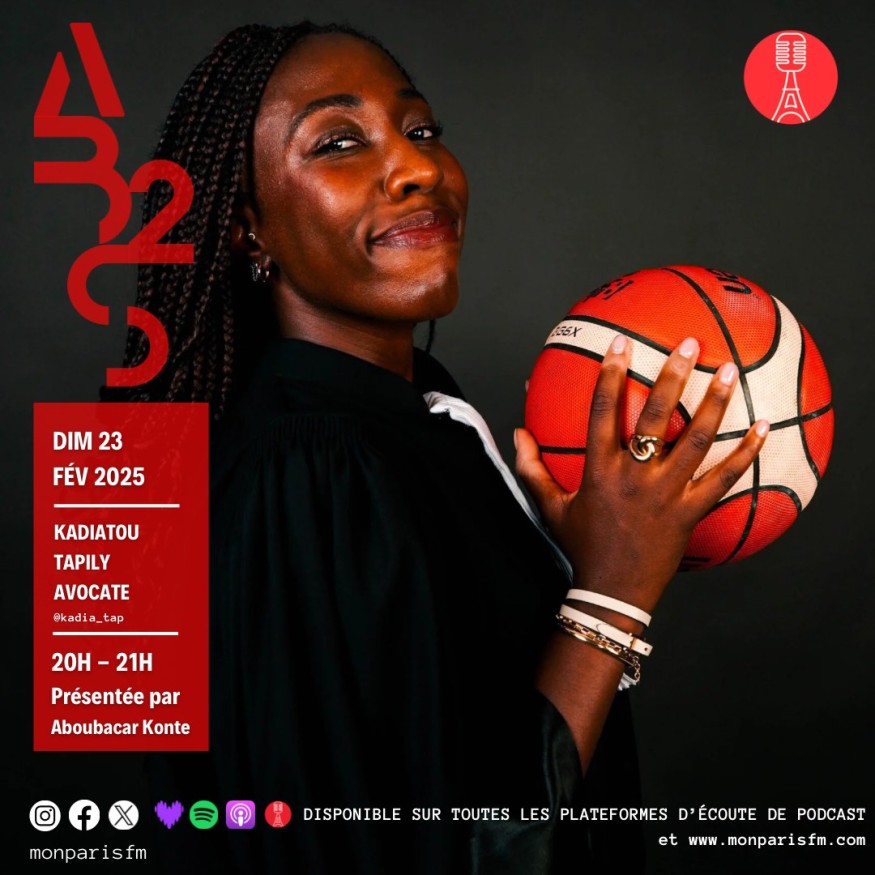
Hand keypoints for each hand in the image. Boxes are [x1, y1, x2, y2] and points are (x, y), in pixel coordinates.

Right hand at [516, 334, 768, 613]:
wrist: (611, 592)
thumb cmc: (580, 545)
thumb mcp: (549, 506)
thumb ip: (531, 467)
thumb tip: (516, 432)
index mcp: (600, 472)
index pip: (602, 413)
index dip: (610, 375)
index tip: (619, 343)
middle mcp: (634, 477)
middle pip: (655, 418)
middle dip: (672, 376)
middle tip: (689, 344)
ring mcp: (666, 495)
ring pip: (695, 441)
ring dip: (713, 404)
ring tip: (728, 371)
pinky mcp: (690, 513)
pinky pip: (723, 479)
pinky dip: (745, 453)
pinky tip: (763, 427)